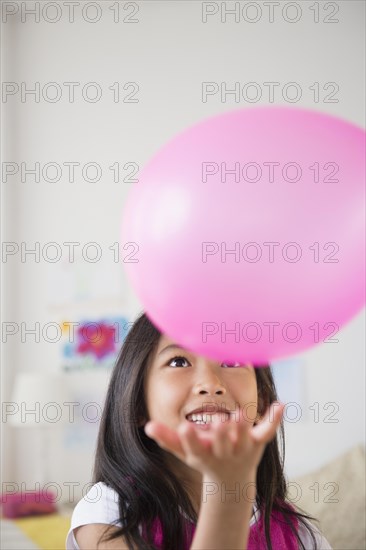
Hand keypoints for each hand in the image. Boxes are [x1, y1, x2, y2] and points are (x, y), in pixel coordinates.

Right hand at [144, 402, 283, 482]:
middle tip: (219, 421)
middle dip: (221, 434)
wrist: (232, 481)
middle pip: (222, 445)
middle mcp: (224, 453)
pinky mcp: (258, 443)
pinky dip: (274, 419)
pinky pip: (268, 430)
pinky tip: (280, 405)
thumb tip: (146, 425)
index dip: (190, 439)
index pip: (195, 448)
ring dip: (244, 427)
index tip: (185, 428)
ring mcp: (243, 448)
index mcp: (204, 455)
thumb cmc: (204, 459)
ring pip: (246, 438)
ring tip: (241, 413)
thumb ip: (166, 438)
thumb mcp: (184, 452)